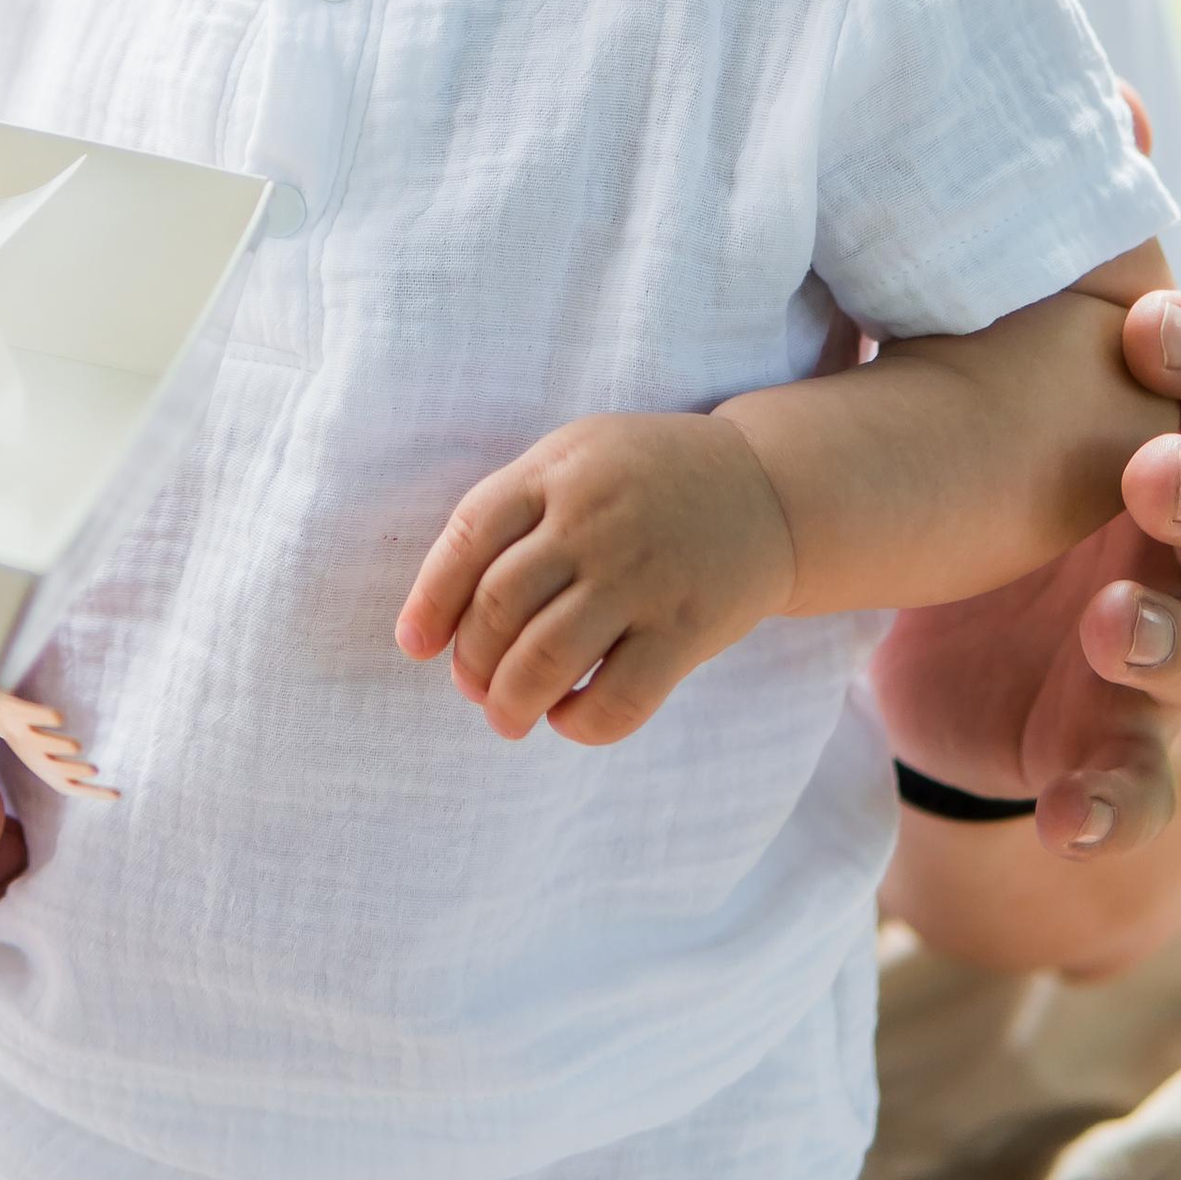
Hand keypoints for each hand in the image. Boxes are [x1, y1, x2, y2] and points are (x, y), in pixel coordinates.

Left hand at [396, 410, 794, 745]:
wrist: (766, 488)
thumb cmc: (648, 478)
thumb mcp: (579, 456)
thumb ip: (518, 509)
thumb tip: (445, 608)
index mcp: (558, 469)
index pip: (469, 534)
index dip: (430, 598)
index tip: (414, 645)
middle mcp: (595, 520)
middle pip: (500, 606)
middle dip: (471, 662)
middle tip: (471, 685)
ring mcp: (643, 575)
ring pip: (546, 659)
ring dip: (510, 703)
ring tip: (507, 716)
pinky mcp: (687, 628)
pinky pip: (618, 699)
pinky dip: (579, 723)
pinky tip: (569, 717)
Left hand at [867, 289, 1180, 856]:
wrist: (966, 638)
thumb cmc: (993, 468)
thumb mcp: (1001, 370)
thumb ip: (1047, 258)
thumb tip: (1118, 99)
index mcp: (1171, 430)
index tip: (1145, 324)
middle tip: (1147, 469)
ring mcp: (1167, 654)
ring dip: (1173, 641)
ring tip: (1110, 627)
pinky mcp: (1116, 747)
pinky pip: (1145, 789)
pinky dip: (1117, 801)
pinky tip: (1067, 814)